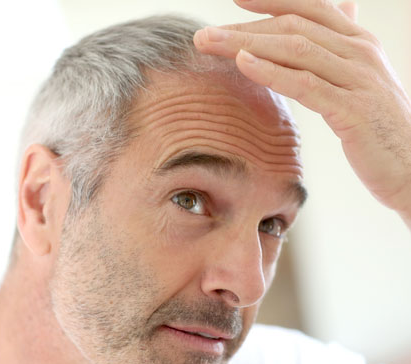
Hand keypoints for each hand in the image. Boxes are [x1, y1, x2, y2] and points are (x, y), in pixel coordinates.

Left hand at [194, 0, 410, 226]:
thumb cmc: (379, 130)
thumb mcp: (363, 83)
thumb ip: (345, 49)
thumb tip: (342, 12)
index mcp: (359, 44)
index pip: (310, 8)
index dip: (271, 0)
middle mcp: (360, 52)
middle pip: (294, 26)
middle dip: (245, 27)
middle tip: (204, 36)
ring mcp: (359, 78)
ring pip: (295, 49)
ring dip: (247, 44)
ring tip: (209, 45)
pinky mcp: (352, 109)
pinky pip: (306, 84)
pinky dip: (272, 71)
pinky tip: (244, 63)